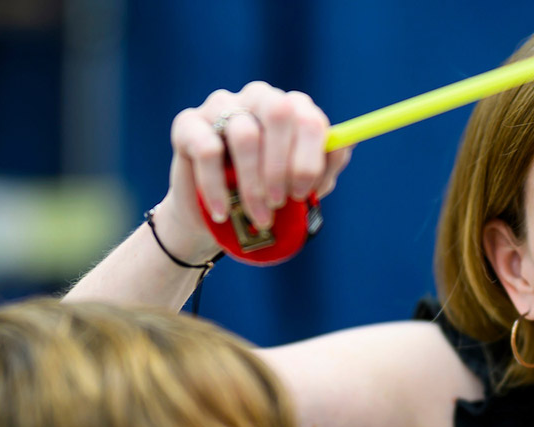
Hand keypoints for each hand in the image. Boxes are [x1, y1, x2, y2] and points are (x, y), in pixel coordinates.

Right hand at [158, 81, 353, 258]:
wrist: (216, 220)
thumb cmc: (266, 198)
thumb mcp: (301, 189)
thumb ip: (325, 165)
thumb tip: (346, 144)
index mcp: (290, 109)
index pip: (308, 118)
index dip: (309, 157)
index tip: (303, 193)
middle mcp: (258, 98)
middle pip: (278, 112)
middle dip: (282, 165)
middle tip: (279, 203)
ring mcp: (221, 106)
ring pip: (244, 134)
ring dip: (252, 183)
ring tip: (256, 217)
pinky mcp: (187, 124)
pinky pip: (207, 149)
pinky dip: (217, 187)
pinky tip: (222, 212)